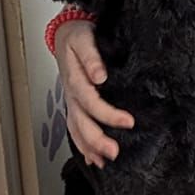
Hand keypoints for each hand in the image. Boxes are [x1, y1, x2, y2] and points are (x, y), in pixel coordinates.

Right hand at [54, 18, 133, 168]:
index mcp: (75, 79)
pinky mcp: (75, 105)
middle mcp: (71, 94)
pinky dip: (83, 146)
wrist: (66, 32)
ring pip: (76, 129)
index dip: (108, 114)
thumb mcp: (84, 38)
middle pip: (81, 122)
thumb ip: (91, 56)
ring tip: (106, 162)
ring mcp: (72, 102)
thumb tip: (99, 75)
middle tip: (115, 153)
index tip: (128, 121)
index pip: (91, 101)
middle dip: (96, 140)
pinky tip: (93, 160)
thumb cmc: (78, 35)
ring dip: (89, 147)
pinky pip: (75, 128)